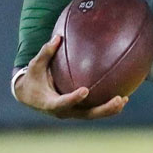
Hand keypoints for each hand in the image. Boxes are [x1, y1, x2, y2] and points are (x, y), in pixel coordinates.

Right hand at [11, 35, 128, 119]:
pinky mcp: (78, 111)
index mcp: (50, 103)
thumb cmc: (32, 78)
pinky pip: (94, 110)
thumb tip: (57, 37)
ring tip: (125, 99)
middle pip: (86, 114)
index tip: (85, 91)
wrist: (28, 95)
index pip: (62, 102)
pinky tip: (122, 98)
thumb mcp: (35, 66)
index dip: (73, 98)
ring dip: (110, 109)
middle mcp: (63, 112)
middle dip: (103, 109)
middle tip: (118, 99)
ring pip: (93, 115)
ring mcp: (72, 113)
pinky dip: (107, 106)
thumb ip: (45, 53)